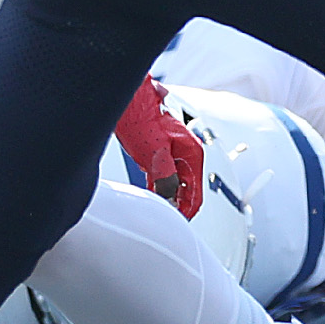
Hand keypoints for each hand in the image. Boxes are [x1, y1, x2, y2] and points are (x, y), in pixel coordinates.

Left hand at [113, 77, 204, 217]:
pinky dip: (159, 190)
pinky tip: (151, 195)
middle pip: (187, 191)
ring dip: (167, 199)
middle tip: (164, 218)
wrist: (127, 101)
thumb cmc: (141, 117)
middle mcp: (186, 154)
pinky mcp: (160, 154)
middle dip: (177, 207)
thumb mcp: (155, 154)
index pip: (196, 194)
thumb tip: (171, 200)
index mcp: (192, 153)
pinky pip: (164, 178)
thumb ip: (166, 179)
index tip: (177, 222)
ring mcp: (173, 154)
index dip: (186, 211)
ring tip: (157, 209)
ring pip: (175, 186)